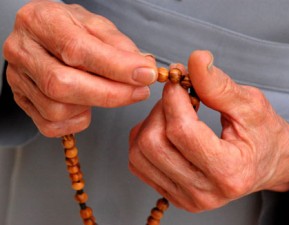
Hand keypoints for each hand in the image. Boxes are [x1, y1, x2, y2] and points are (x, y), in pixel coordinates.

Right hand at [3, 0, 156, 136]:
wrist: (44, 35)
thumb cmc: (69, 29)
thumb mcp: (96, 26)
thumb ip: (119, 46)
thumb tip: (143, 69)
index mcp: (41, 21)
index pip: (77, 49)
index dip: (116, 67)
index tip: (145, 75)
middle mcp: (23, 50)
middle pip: (63, 84)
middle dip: (110, 94)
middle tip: (138, 91)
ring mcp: (17, 79)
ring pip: (57, 108)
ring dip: (92, 106)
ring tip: (105, 91)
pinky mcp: (22, 101)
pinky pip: (51, 125)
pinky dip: (76, 120)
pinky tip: (85, 104)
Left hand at [129, 50, 288, 211]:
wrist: (266, 163)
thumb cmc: (263, 136)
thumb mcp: (249, 105)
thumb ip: (219, 84)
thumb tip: (196, 60)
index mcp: (229, 170)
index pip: (182, 131)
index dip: (174, 98)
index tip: (178, 82)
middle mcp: (204, 191)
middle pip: (154, 143)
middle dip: (160, 110)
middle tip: (177, 98)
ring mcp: (185, 196)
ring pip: (140, 153)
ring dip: (150, 123)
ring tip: (173, 114)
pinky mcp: (173, 194)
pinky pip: (138, 163)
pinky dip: (143, 139)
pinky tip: (163, 130)